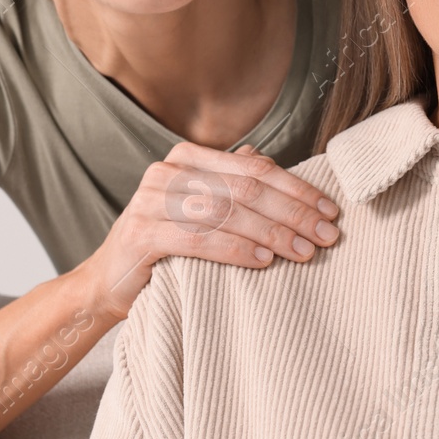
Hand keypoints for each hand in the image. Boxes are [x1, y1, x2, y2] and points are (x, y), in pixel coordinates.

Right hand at [83, 142, 340, 319]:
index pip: (256, 169)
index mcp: (189, 157)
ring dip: (272, 232)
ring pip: (228, 212)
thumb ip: (234, 184)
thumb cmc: (167, 244)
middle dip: (293, 212)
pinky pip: (199, 238)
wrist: (108, 281)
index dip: (298, 189)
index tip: (330, 211)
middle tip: (327, 235)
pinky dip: (236, 249)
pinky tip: (264, 260)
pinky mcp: (143, 232)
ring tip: (304, 251)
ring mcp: (152, 199)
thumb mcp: (202, 209)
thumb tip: (276, 167)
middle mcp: (169, 170)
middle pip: (246, 189)